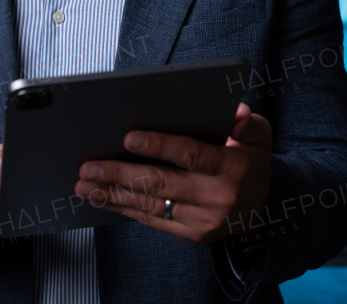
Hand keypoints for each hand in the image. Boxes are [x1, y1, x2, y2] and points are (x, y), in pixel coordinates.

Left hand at [74, 102, 271, 244]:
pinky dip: (123, 208)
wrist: (262, 208)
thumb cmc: (251, 162)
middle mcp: (216, 196)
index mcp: (232, 167)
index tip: (129, 138)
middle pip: (161, 183)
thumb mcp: (259, 138)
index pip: (192, 154)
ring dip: (112, 195)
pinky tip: (102, 198)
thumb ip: (247, 123)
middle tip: (89, 166)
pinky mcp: (190, 234)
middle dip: (120, 174)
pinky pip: (151, 220)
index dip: (160, 146)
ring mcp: (201, 220)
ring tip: (83, 184)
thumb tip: (235, 111)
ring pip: (150, 205)